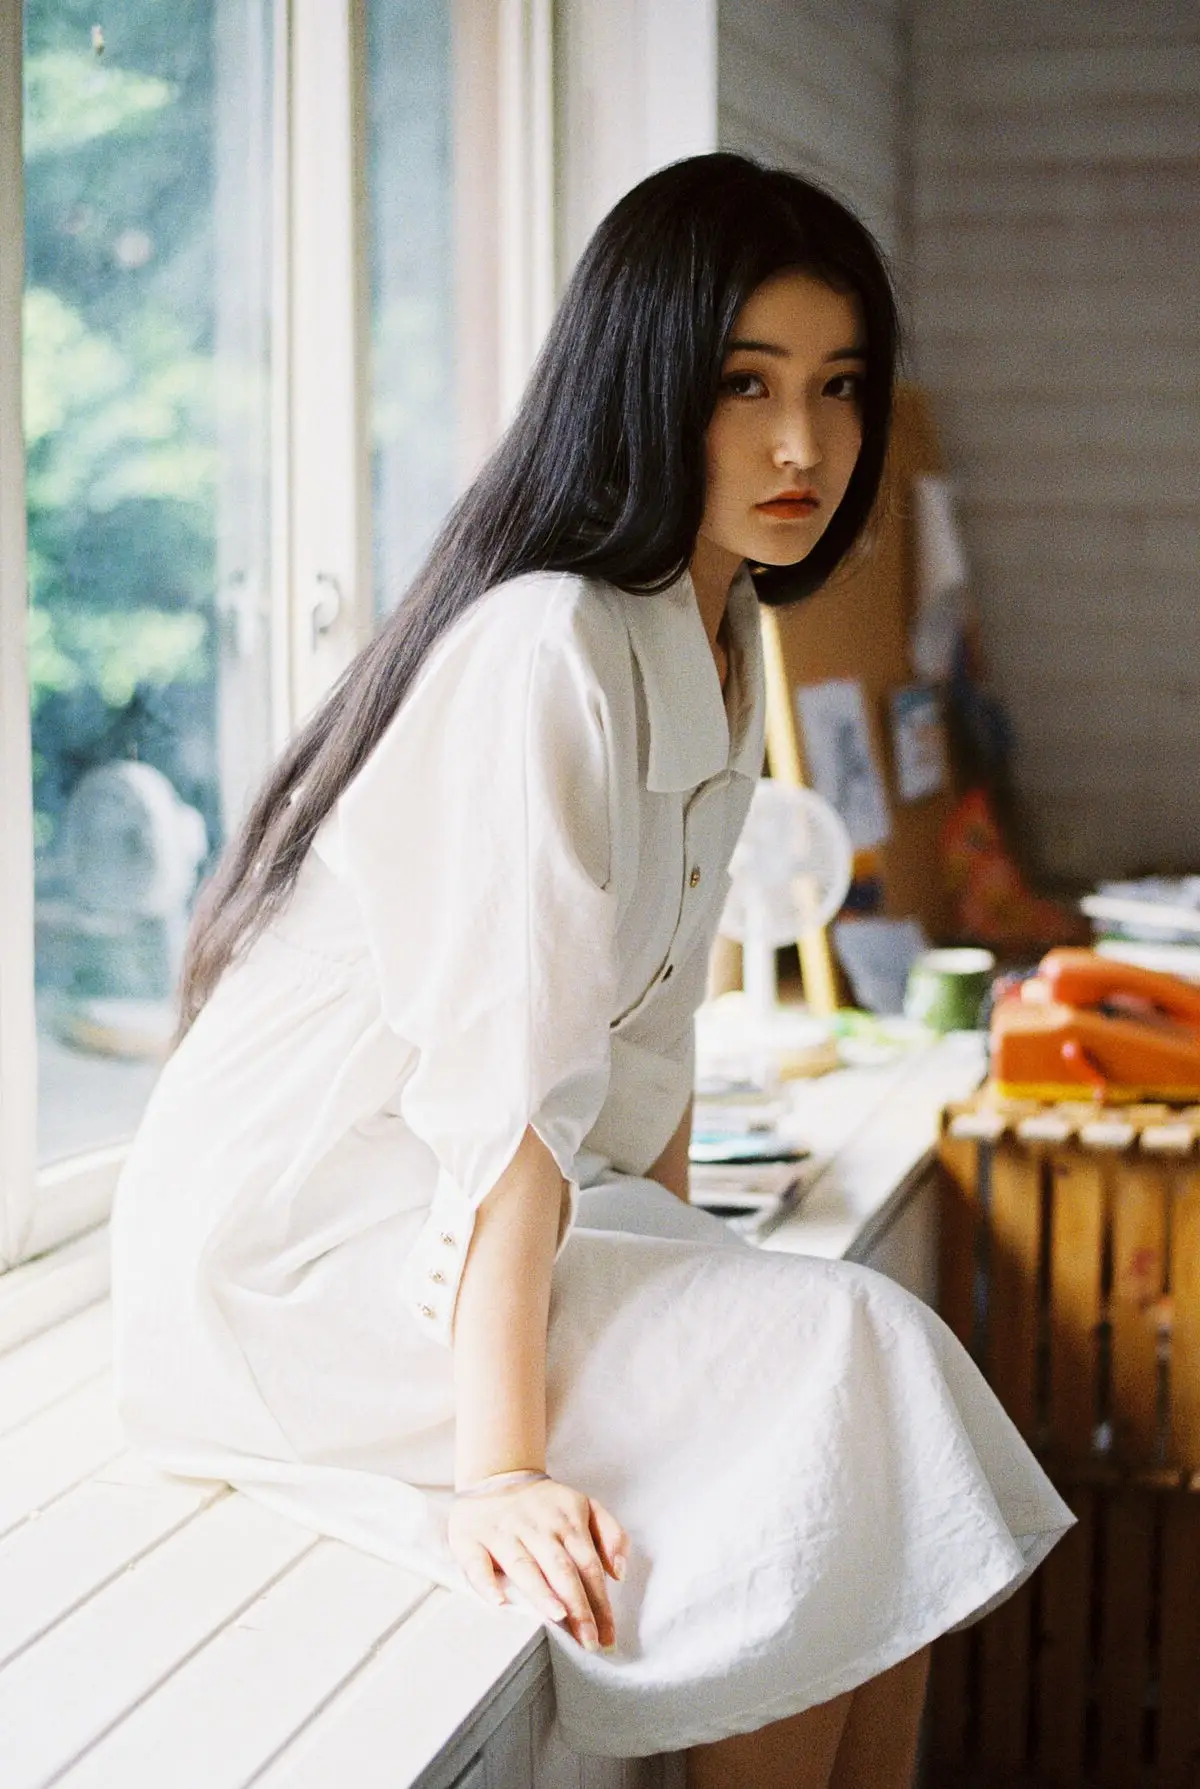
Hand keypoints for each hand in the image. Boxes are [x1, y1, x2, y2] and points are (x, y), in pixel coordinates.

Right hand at [448, 1477, 629, 1650]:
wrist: (497, 1476)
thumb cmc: (548, 1505)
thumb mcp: (586, 1507)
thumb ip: (612, 1535)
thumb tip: (619, 1574)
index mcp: (568, 1520)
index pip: (589, 1565)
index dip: (600, 1602)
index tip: (607, 1636)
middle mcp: (537, 1527)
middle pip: (561, 1569)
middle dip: (578, 1607)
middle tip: (588, 1641)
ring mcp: (503, 1532)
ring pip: (524, 1565)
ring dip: (541, 1592)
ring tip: (557, 1617)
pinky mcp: (471, 1538)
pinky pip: (477, 1563)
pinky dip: (486, 1583)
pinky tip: (499, 1602)